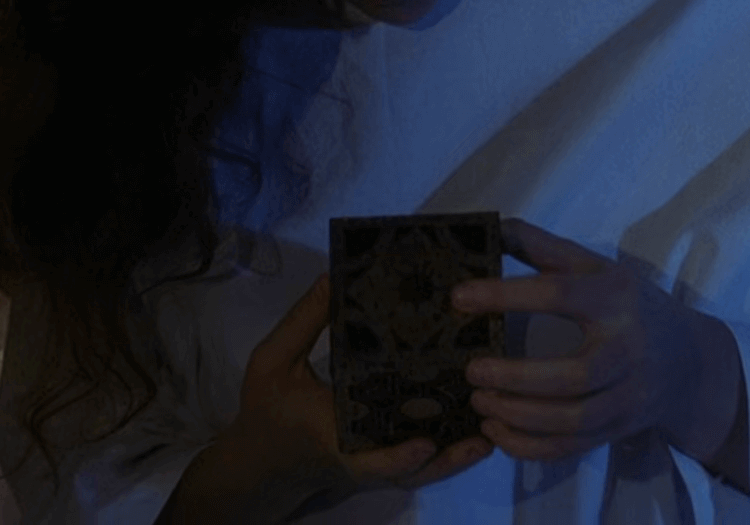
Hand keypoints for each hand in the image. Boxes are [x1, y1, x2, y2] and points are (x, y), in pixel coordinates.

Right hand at [227, 274, 494, 504]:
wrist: (260, 460)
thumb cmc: (265, 408)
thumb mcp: (271, 362)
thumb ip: (302, 323)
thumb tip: (334, 277)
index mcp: (332, 438)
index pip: (368, 458)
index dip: (398, 457)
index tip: (424, 442)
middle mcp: (359, 458)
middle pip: (409, 470)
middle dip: (447, 459)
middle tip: (484, 435)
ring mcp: (372, 463)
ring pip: (418, 473)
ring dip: (454, 460)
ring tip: (489, 437)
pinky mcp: (377, 460)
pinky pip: (415, 465)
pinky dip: (443, 456)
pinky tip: (474, 433)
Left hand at [449, 218, 715, 461]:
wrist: (691, 362)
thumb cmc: (631, 305)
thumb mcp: (596, 267)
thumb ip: (543, 248)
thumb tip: (492, 228)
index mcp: (615, 298)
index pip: (558, 293)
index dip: (505, 295)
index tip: (458, 298)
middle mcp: (627, 349)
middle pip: (574, 375)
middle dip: (516, 377)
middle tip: (471, 370)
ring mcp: (627, 396)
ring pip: (573, 420)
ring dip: (518, 415)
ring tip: (478, 400)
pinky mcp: (617, 430)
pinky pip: (570, 447)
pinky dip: (529, 446)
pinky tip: (496, 430)